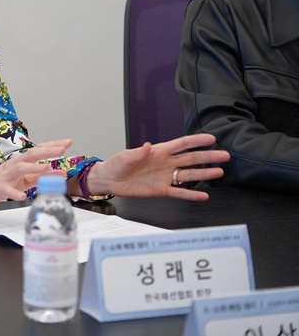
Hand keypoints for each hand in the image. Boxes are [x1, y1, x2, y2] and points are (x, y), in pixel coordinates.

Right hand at [0, 139, 72, 211]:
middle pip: (32, 155)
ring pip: (20, 169)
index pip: (39, 150)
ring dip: (34, 168)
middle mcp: (14, 165)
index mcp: (21, 162)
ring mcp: (5, 176)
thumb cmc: (0, 184)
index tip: (68, 142)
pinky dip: (14, 193)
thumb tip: (61, 172)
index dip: (54, 146)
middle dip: (47, 151)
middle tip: (62, 149)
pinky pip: (6, 190)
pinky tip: (21, 196)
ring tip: (46, 169)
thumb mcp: (25, 180)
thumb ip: (42, 176)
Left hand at [86, 134, 227, 200]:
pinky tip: (203, 196)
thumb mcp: (126, 156)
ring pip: (188, 175)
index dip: (196, 141)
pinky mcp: (161, 190)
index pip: (181, 144)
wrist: (111, 180)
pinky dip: (191, 194)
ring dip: (204, 174)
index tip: (211, 139)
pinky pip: (179, 192)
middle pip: (191, 159)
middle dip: (208, 157)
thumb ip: (138, 153)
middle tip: (224, 155)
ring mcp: (165, 177)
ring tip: (219, 172)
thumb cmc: (118, 164)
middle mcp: (166, 163)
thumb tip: (148, 146)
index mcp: (159, 151)